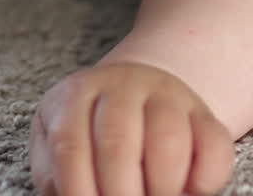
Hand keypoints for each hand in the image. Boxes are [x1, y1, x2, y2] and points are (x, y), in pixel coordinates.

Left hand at [29, 61, 233, 195]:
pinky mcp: (204, 114)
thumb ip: (58, 178)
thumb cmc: (88, 140)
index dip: (79, 191)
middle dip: (120, 195)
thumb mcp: (58, 151)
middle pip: (117, 144)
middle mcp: (120, 85)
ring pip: (167, 141)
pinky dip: (203, 181)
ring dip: (161, 188)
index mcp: (75, 94)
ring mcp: (166, 94)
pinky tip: (188, 191)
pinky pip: (213, 145)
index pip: (68, 145)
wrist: (134, 99)